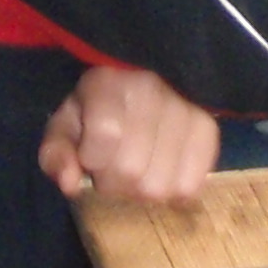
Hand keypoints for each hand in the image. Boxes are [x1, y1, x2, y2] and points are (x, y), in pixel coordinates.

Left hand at [38, 65, 220, 206]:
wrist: (147, 78)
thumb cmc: (97, 107)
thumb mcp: (66, 124)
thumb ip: (57, 154)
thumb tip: (70, 185)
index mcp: (110, 83)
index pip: (104, 138)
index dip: (92, 159)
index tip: (91, 152)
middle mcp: (152, 91)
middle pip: (131, 171)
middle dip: (114, 180)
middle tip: (114, 163)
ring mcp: (186, 110)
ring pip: (159, 186)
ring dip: (142, 189)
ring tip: (139, 167)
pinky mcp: (210, 130)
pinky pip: (189, 186)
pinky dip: (172, 190)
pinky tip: (163, 171)